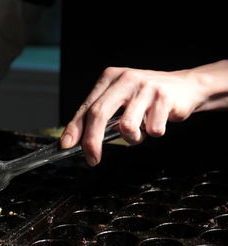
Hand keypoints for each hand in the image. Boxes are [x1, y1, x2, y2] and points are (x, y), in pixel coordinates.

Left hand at [60, 65, 213, 165]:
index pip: (87, 106)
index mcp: (110, 78)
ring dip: (133, 138)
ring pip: (126, 126)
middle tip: (92, 159)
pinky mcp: (164, 97)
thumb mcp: (121, 99)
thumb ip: (102, 114)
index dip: (75, 128)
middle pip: (99, 114)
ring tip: (142, 130)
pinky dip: (154, 133)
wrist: (186, 87)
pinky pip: (152, 130)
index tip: (66, 145)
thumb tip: (78, 139)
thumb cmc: (147, 97)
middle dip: (91, 142)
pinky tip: (158, 121)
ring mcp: (145, 87)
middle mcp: (125, 79)